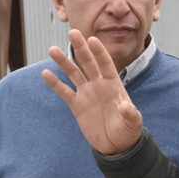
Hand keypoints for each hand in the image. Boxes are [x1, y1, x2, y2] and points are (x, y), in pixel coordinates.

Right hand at [42, 30, 141, 154]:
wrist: (116, 145)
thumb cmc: (128, 131)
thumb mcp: (133, 123)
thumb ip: (130, 113)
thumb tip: (125, 106)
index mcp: (114, 85)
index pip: (106, 64)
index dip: (99, 52)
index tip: (92, 39)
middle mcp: (99, 85)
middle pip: (88, 63)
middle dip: (80, 48)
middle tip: (72, 32)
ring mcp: (87, 94)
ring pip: (74, 74)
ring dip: (64, 62)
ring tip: (52, 49)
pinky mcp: (77, 106)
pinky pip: (65, 92)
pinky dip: (55, 83)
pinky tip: (45, 73)